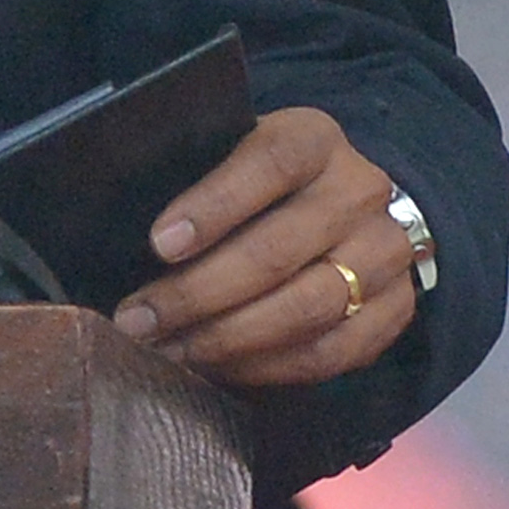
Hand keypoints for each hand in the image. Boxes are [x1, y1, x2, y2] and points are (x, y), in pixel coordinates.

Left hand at [108, 107, 419, 390]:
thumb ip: (191, 176)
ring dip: (226, 339)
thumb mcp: (232, 153)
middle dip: (197, 294)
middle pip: (279, 250)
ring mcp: (385, 253)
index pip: (272, 163)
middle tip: (137, 322)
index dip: (215, 204)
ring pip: (306, 308)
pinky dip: (265, 369)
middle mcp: (360, 191)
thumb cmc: (262, 186)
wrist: (348, 208)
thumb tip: (113, 223)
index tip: (158, 244)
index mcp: (316, 139)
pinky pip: (328, 354)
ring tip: (169, 352)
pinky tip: (217, 368)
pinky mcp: (394, 310)